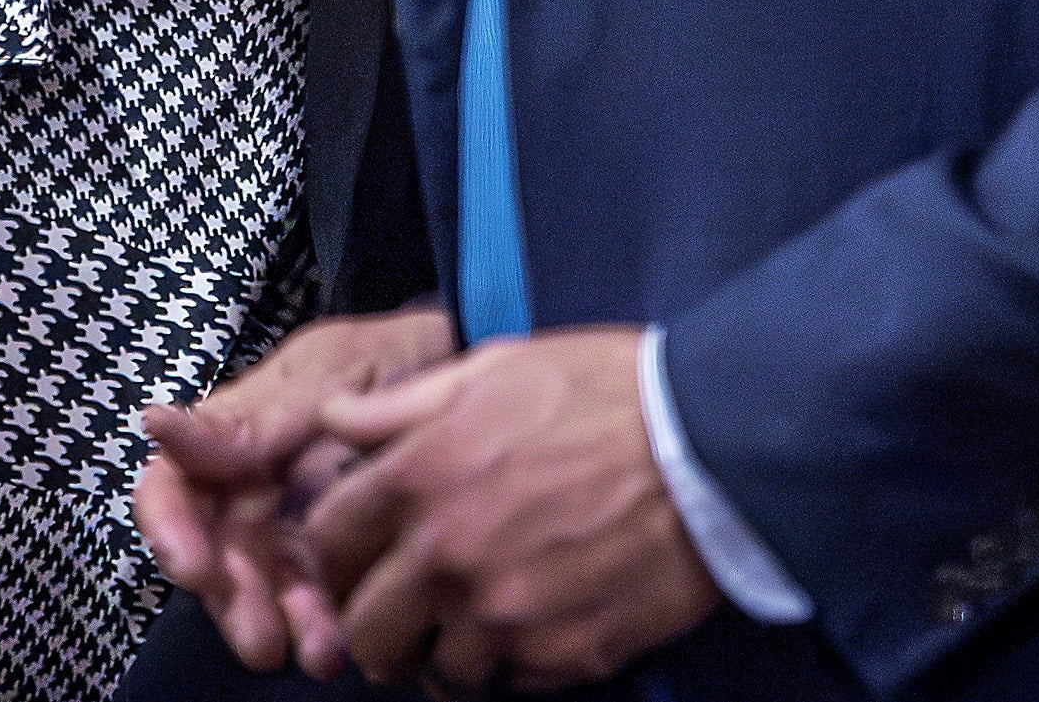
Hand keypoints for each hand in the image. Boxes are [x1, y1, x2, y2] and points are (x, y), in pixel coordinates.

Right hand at [134, 304, 455, 669]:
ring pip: (264, 592)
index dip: (168, 530)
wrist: (467, 376)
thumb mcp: (326, 373)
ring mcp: (293, 534)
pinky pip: (318, 606)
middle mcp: (250, 494)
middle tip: (262, 639)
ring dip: (281, 625)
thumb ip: (251, 417)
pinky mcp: (339, 566)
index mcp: (232, 440)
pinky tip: (343, 645)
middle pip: (214, 558)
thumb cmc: (389, 361)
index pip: (171, 488)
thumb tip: (155, 424)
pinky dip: (325, 629)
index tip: (192, 566)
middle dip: (233, 603)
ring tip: (320, 650)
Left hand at [295, 325, 721, 692]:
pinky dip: (511, 665)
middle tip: (404, 606)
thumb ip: (399, 405)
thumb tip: (336, 418)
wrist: (711, 443)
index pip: (327, 543)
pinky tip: (531, 624)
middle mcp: (450, 554)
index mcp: (419, 476)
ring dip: (445, 650)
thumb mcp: (490, 368)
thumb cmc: (604, 391)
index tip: (356, 556)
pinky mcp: (564, 654)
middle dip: (376, 620)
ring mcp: (506, 613)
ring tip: (474, 618)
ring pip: (436, 671)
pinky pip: (509, 684)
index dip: (335, 553)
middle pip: (366, 629)